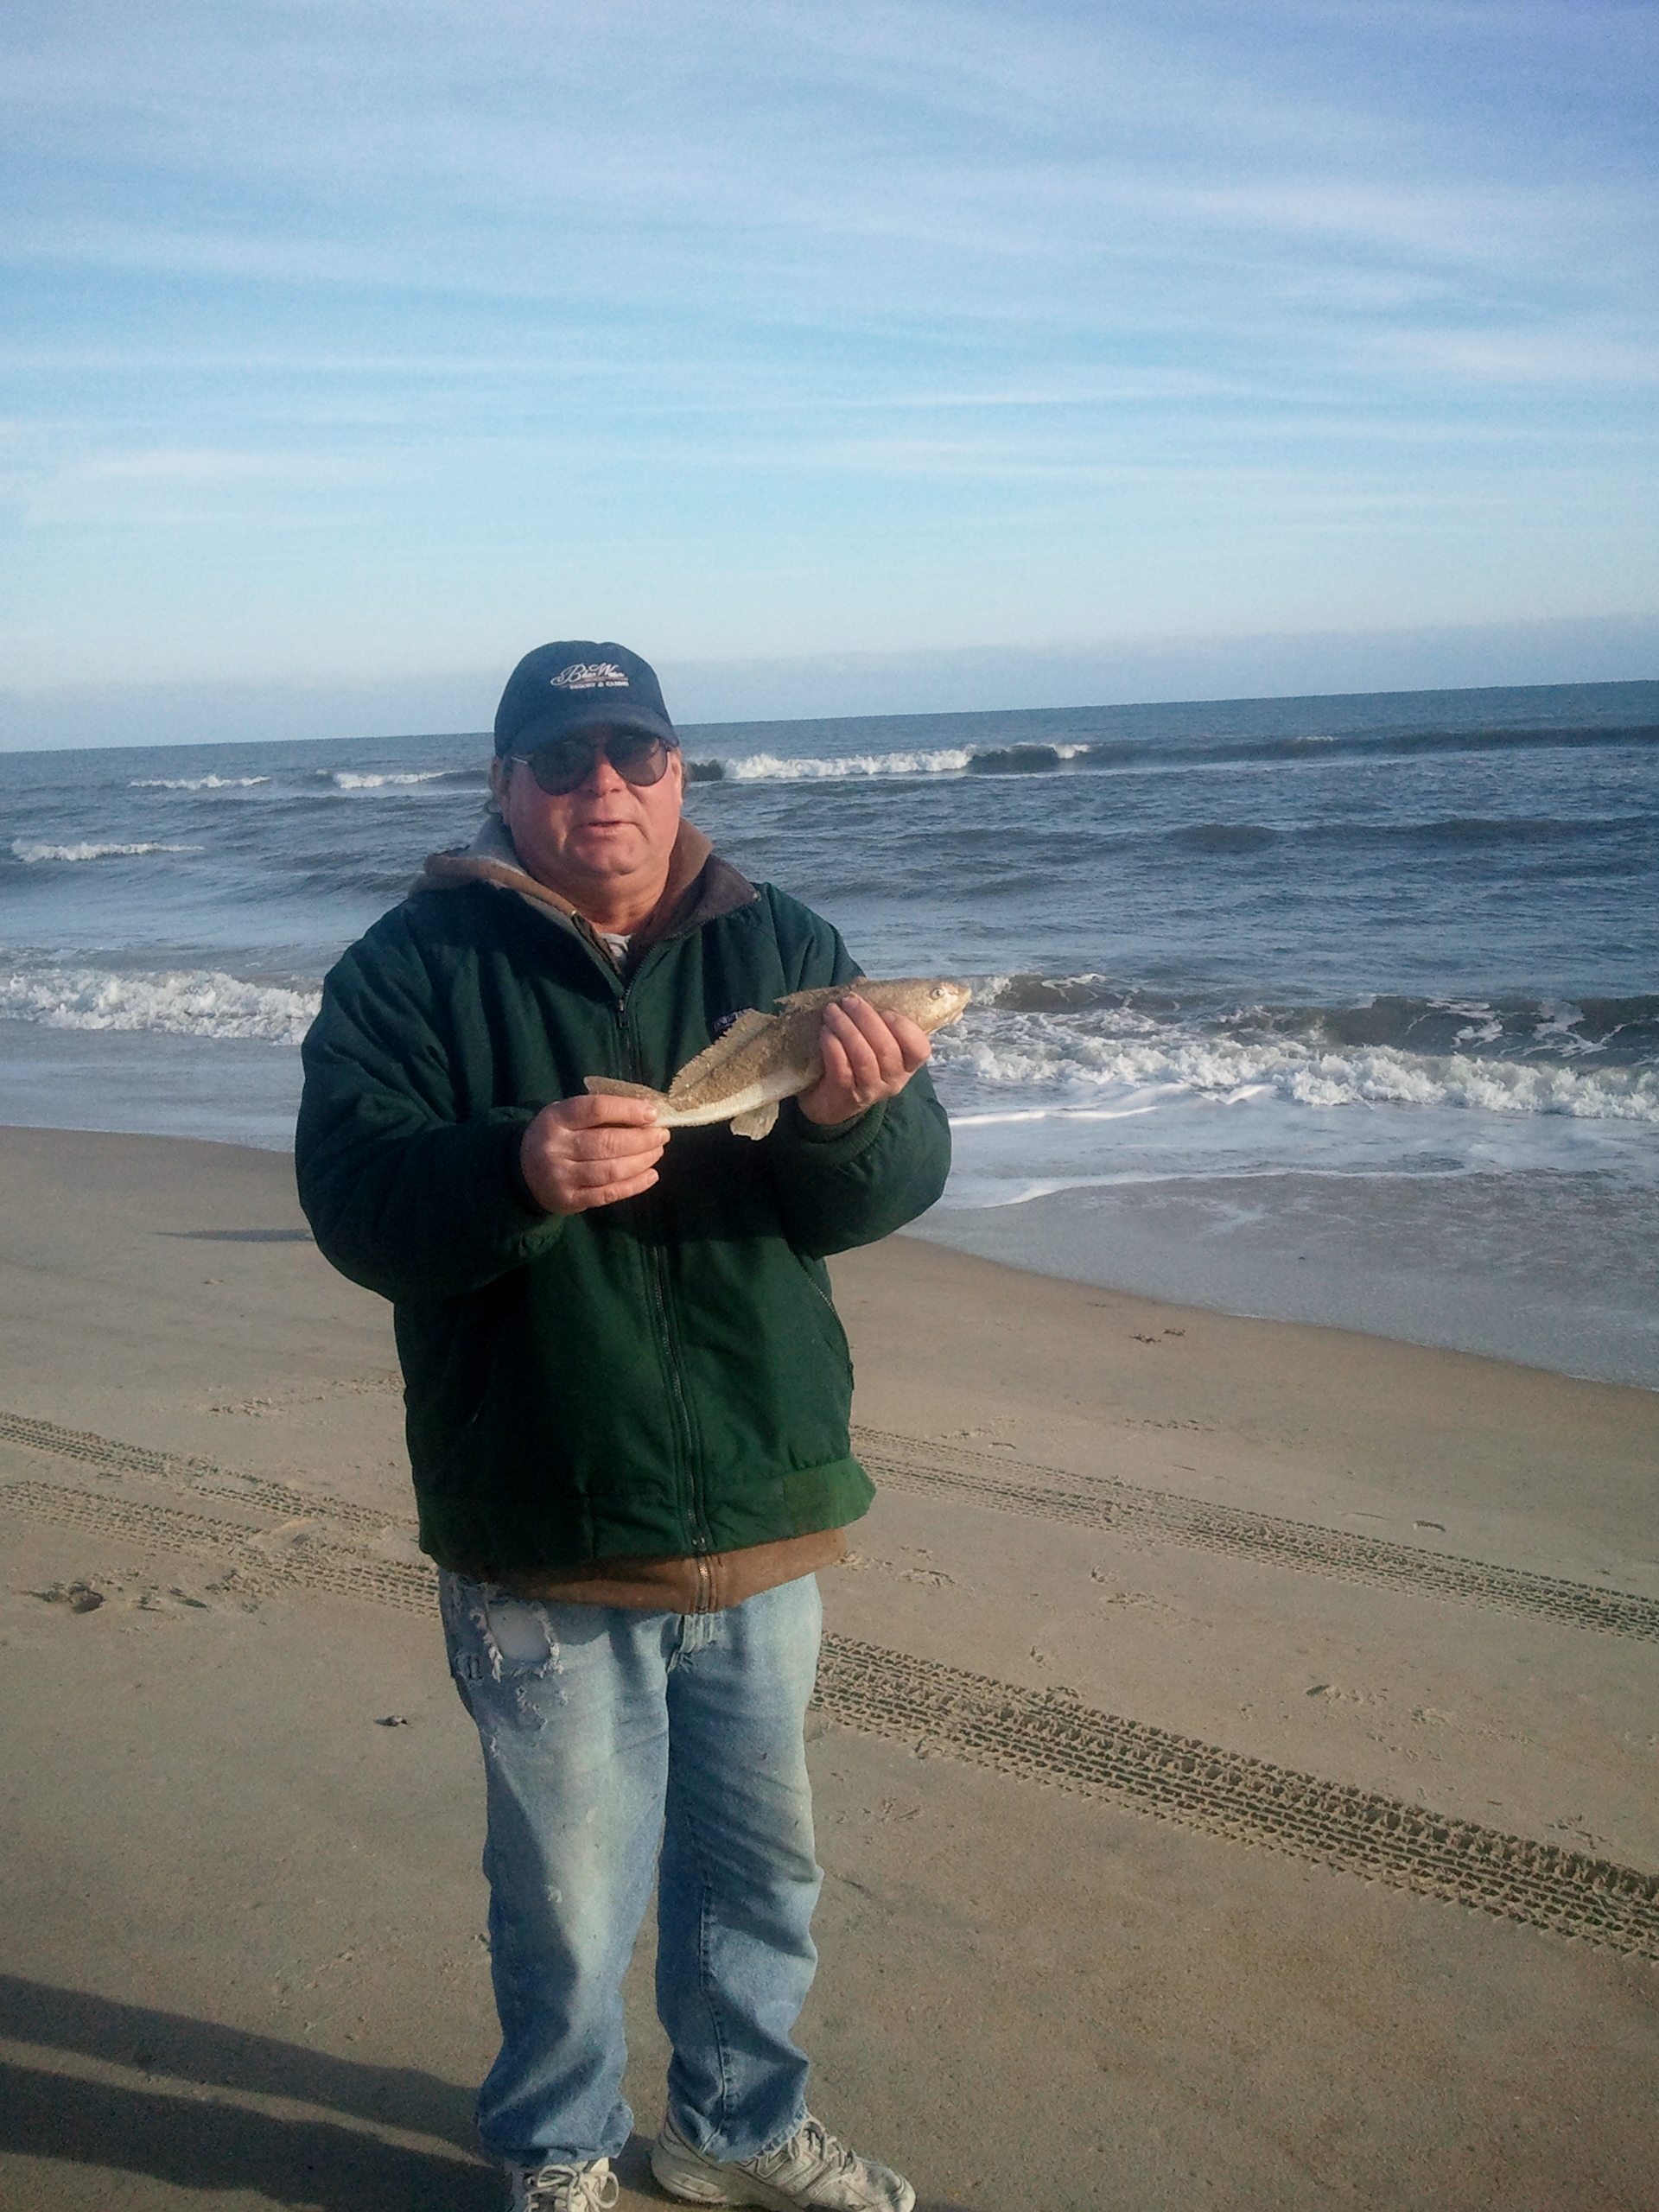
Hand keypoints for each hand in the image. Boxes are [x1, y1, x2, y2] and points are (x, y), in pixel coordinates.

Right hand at [520, 1095, 667, 1214]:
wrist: (521, 1173)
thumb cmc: (556, 1137)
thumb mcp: (565, 1116)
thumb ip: (598, 1113)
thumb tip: (647, 1113)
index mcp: (556, 1118)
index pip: (595, 1109)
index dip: (627, 1110)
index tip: (652, 1113)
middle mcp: (556, 1147)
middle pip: (607, 1142)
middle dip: (642, 1138)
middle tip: (662, 1135)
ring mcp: (562, 1176)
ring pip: (611, 1169)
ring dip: (642, 1160)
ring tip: (658, 1152)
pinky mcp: (569, 1200)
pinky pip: (608, 1193)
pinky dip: (634, 1185)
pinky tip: (651, 1175)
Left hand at [798, 993, 931, 1126]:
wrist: (827, 1101)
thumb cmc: (853, 1062)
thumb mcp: (867, 1038)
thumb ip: (871, 1012)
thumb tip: (862, 982)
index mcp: (906, 1064)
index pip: (920, 1049)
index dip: (905, 1028)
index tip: (885, 1011)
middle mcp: (893, 1080)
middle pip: (887, 1048)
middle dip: (866, 1019)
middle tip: (848, 1001)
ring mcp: (870, 1091)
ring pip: (864, 1057)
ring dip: (846, 1029)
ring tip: (832, 1012)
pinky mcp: (845, 1096)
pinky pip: (842, 1068)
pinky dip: (833, 1046)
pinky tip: (825, 1032)